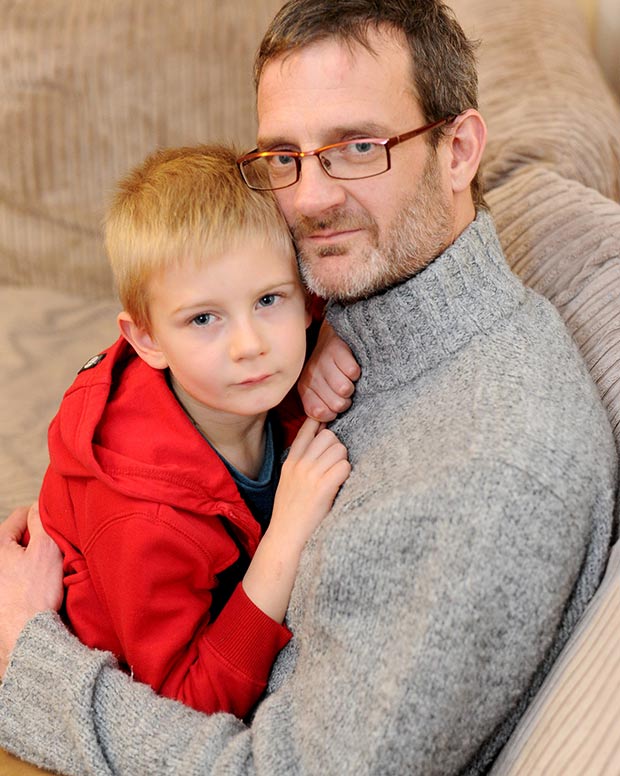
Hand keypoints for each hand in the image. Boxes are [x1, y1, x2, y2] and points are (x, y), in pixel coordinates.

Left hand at [0, 503, 62, 677]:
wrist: (27, 635)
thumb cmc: (35, 595)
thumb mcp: (46, 549)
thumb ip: (42, 521)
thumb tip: (39, 506)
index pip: (21, 515)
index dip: (42, 518)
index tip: (55, 530)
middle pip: (19, 536)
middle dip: (37, 541)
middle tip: (54, 552)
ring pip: (19, 555)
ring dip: (34, 558)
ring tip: (47, 572)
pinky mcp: (0, 594)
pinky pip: (18, 573)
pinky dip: (29, 575)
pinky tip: (39, 586)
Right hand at [270, 417, 349, 547]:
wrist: (286, 536)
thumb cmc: (291, 511)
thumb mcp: (289, 480)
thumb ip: (301, 460)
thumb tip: (321, 438)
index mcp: (291, 460)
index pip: (308, 428)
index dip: (322, 424)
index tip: (329, 428)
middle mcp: (300, 464)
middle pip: (329, 436)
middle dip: (337, 448)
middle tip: (335, 466)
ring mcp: (310, 474)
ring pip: (339, 449)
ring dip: (343, 462)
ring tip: (337, 477)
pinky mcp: (323, 487)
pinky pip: (344, 467)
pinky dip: (346, 475)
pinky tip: (340, 485)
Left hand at [298, 320, 359, 421]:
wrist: (333, 334)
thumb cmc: (329, 368)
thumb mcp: (320, 388)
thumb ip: (321, 407)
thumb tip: (328, 427)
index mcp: (305, 388)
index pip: (320, 414)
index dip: (333, 413)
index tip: (335, 403)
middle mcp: (311, 375)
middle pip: (336, 404)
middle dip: (345, 400)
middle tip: (344, 389)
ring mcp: (323, 361)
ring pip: (345, 389)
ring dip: (352, 385)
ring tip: (347, 377)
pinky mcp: (336, 349)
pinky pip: (352, 371)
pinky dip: (357, 372)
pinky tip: (351, 366)